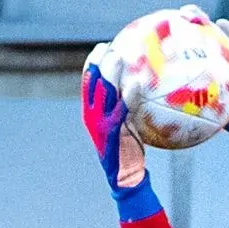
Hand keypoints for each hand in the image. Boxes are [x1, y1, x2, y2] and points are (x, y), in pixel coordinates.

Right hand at [82, 42, 145, 191]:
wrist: (125, 178)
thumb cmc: (129, 152)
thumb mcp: (124, 127)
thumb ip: (126, 109)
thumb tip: (141, 88)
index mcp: (90, 113)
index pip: (87, 83)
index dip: (92, 64)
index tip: (101, 48)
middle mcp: (91, 116)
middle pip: (92, 83)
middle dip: (99, 63)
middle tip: (110, 48)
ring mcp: (100, 124)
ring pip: (103, 93)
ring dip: (111, 74)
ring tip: (119, 58)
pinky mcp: (112, 133)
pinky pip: (121, 110)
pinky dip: (128, 96)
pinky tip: (137, 83)